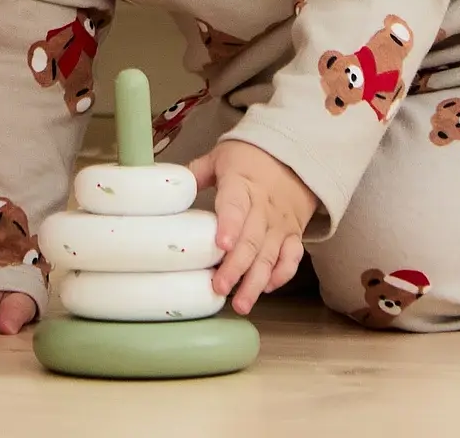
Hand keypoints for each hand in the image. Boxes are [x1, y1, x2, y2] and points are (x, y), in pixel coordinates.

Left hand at [190, 139, 316, 314]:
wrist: (293, 156)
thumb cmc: (249, 158)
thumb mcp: (220, 157)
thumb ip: (196, 173)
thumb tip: (167, 187)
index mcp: (242, 184)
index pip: (235, 205)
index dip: (229, 225)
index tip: (220, 245)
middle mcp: (263, 206)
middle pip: (251, 239)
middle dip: (236, 266)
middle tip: (220, 287)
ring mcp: (279, 223)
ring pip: (270, 254)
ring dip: (256, 281)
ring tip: (241, 304)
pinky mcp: (292, 234)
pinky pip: (291, 257)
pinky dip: (282, 274)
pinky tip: (267, 289)